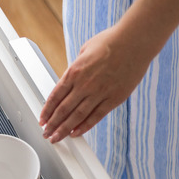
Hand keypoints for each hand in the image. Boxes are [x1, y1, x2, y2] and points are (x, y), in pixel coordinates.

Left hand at [38, 25, 149, 142]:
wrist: (136, 41)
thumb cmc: (111, 41)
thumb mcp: (84, 51)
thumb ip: (76, 68)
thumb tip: (69, 79)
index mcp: (74, 72)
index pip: (55, 96)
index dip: (46, 111)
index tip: (42, 119)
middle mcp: (84, 84)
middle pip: (63, 110)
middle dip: (52, 124)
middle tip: (46, 133)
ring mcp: (99, 92)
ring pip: (77, 116)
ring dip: (64, 129)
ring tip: (56, 138)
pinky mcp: (115, 98)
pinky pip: (97, 116)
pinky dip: (85, 126)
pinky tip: (76, 133)